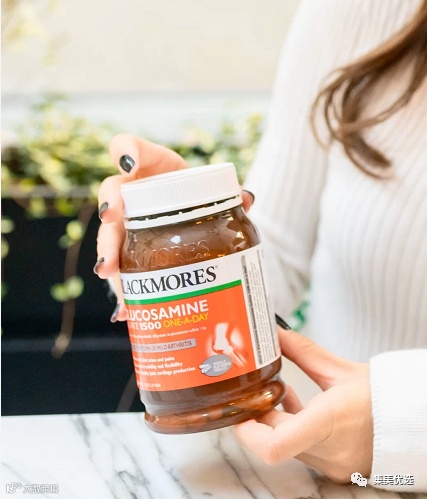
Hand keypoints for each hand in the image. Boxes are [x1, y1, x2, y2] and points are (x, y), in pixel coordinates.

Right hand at [94, 134, 254, 320]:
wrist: (194, 211)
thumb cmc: (199, 194)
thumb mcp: (214, 190)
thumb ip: (229, 194)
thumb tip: (247, 199)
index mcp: (153, 167)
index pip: (130, 147)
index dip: (126, 150)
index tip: (128, 163)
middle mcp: (134, 191)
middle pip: (112, 192)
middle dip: (109, 204)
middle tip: (110, 218)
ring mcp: (128, 220)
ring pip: (109, 232)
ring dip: (108, 252)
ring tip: (109, 273)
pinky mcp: (130, 247)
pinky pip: (120, 264)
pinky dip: (123, 287)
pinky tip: (125, 309)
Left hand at [234, 328, 372, 483]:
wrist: (412, 421)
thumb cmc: (382, 396)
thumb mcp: (338, 369)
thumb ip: (301, 351)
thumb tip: (274, 334)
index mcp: (328, 422)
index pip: (274, 446)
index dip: (246, 431)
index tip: (239, 411)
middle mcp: (328, 450)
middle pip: (274, 440)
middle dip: (258, 416)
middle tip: (253, 392)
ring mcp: (332, 463)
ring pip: (287, 446)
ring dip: (274, 421)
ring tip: (275, 393)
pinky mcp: (335, 466)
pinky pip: (300, 450)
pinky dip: (291, 428)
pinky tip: (293, 403)